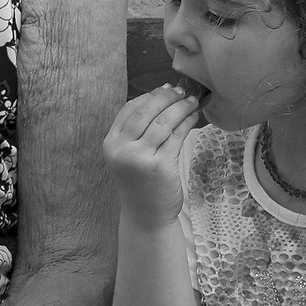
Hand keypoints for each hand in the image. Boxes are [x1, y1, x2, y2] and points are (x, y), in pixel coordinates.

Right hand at [103, 85, 200, 226]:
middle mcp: (122, 150)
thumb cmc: (141, 183)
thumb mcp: (130, 155)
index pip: (129, 109)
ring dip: (181, 108)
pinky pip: (176, 137)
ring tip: (193, 101)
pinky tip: (194, 118)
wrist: (146, 216)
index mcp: (111, 143)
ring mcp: (140, 158)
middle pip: (146, 112)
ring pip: (163, 122)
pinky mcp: (160, 166)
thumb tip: (163, 94)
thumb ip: (138, 130)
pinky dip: (187, 123)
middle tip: (184, 91)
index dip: (149, 96)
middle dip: (167, 98)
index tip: (166, 90)